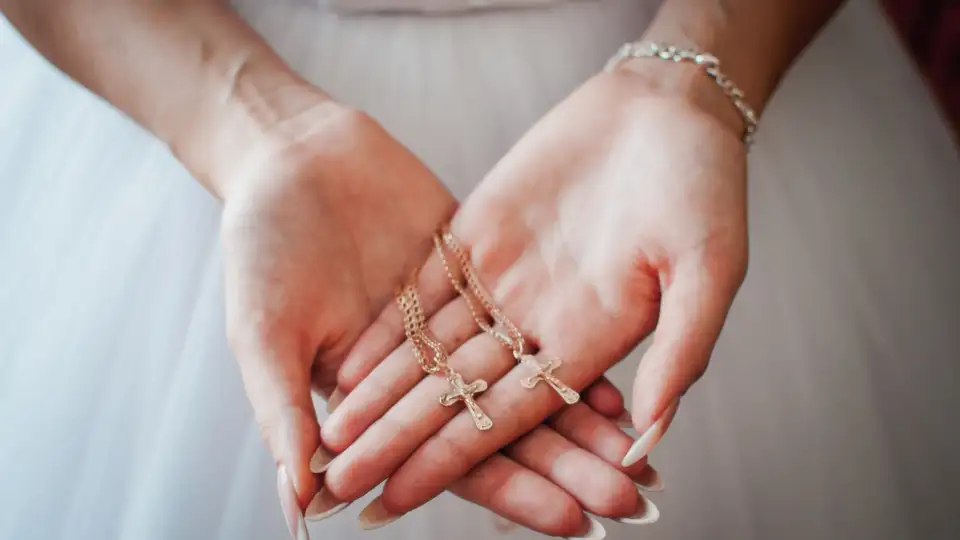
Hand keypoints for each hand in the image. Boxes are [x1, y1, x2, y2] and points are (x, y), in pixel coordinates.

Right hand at [215, 99, 662, 538]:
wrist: (291, 155)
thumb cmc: (259, 248)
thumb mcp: (264, 333)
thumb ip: (283, 414)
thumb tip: (301, 505)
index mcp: (380, 398)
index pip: (458, 457)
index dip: (513, 491)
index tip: (571, 523)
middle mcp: (428, 367)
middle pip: (509, 426)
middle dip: (567, 467)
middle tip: (630, 499)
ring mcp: (458, 320)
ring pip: (530, 376)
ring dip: (580, 417)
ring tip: (638, 452)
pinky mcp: (479, 272)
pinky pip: (533, 314)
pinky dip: (572, 342)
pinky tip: (619, 372)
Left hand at [321, 60, 748, 521]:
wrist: (667, 105)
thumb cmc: (704, 184)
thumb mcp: (710, 267)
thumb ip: (683, 351)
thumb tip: (647, 439)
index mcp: (590, 342)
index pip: (506, 416)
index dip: (449, 459)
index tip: (397, 500)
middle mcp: (538, 322)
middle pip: (454, 394)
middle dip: (396, 439)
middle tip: (338, 481)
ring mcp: (503, 279)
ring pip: (430, 348)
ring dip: (380, 390)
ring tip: (330, 430)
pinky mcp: (477, 235)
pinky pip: (422, 288)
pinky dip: (386, 324)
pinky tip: (346, 356)